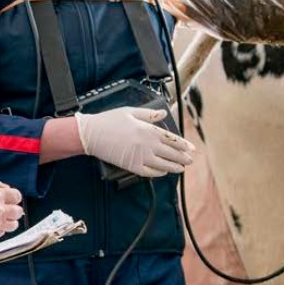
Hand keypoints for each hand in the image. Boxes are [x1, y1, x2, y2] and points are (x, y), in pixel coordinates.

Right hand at [0, 176, 22, 243]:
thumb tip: (6, 188)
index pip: (16, 196)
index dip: (14, 197)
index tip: (10, 199)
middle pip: (18, 211)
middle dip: (13, 210)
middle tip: (6, 209)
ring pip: (14, 224)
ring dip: (9, 221)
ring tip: (0, 218)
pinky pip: (3, 232)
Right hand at [76, 107, 194, 176]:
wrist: (92, 134)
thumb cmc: (109, 121)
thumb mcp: (130, 112)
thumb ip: (149, 114)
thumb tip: (163, 113)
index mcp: (148, 130)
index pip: (172, 139)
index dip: (184, 145)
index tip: (192, 148)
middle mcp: (147, 145)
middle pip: (171, 153)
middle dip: (182, 157)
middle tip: (190, 160)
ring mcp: (140, 157)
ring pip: (163, 165)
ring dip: (174, 167)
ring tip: (181, 168)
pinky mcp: (132, 166)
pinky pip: (150, 172)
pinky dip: (159, 173)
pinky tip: (164, 172)